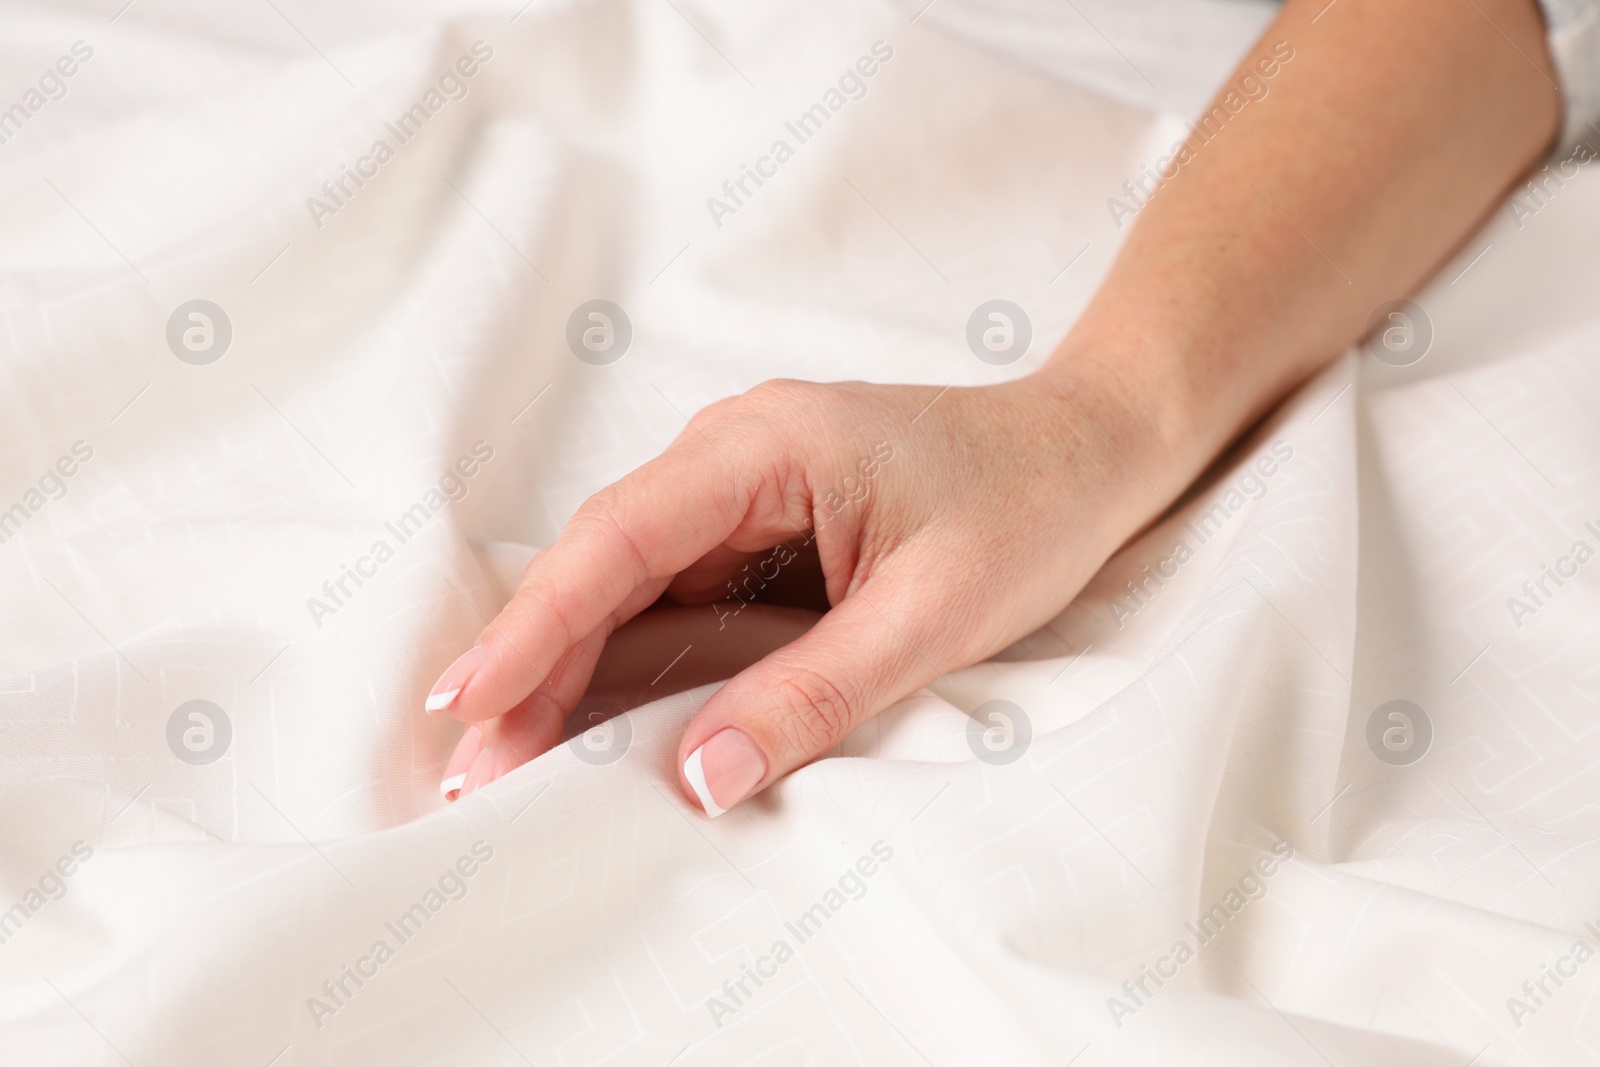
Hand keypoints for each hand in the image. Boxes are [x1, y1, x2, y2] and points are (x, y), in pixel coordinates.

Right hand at [429, 371, 1175, 813]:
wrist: (1088, 448)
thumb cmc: (1029, 505)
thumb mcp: (934, 613)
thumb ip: (817, 692)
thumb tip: (701, 777)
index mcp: (768, 446)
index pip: (621, 537)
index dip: (536, 624)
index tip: (469, 701)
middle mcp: (735, 454)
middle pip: (603, 562)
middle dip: (533, 664)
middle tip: (473, 772)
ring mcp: (744, 489)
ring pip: (628, 581)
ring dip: (569, 668)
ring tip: (509, 763)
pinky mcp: (761, 526)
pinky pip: (675, 593)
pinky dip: (629, 658)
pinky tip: (592, 721)